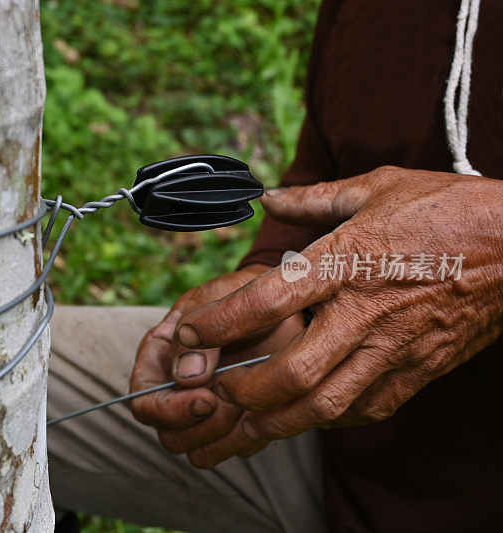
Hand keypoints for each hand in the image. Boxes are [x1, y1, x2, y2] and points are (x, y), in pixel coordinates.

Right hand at [128, 264, 304, 466]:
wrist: (286, 303)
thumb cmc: (242, 295)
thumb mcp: (215, 299)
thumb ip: (194, 335)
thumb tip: (184, 378)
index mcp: (160, 359)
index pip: (143, 403)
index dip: (170, 410)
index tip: (208, 398)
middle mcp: (177, 391)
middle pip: (170, 436)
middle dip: (203, 427)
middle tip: (234, 401)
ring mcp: (207, 411)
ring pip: (198, 453)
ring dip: (226, 437)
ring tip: (253, 405)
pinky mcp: (238, 424)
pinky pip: (235, 452)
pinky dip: (250, 439)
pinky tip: (267, 410)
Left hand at [176, 166, 502, 449]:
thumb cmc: (446, 209)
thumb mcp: (377, 187)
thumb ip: (314, 198)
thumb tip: (267, 196)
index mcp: (346, 260)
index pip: (267, 299)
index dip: (219, 322)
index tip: (189, 331)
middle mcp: (365, 311)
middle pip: (291, 371)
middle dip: (243, 388)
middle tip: (215, 386)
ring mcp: (394, 348)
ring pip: (324, 404)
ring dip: (276, 418)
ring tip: (247, 416)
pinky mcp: (417, 371)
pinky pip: (363, 409)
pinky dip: (326, 417)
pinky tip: (306, 410)